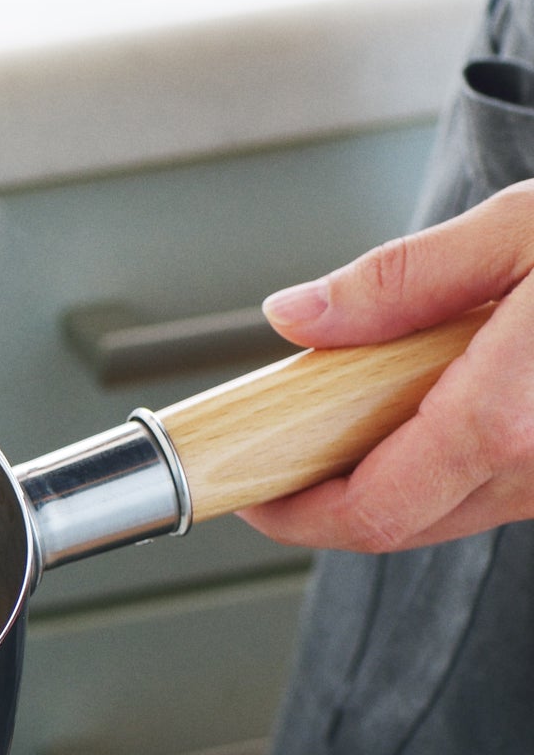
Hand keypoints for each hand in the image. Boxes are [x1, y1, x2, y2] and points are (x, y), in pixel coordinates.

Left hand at [241, 181, 533, 550]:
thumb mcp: (522, 229)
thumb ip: (400, 281)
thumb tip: (298, 314)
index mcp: (515, 418)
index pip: (373, 510)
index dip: (295, 514)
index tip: (248, 490)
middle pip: (405, 526)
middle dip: (330, 499)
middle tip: (279, 449)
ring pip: (456, 512)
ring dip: (392, 479)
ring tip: (357, 406)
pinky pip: (506, 489)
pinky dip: (452, 462)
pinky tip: (437, 402)